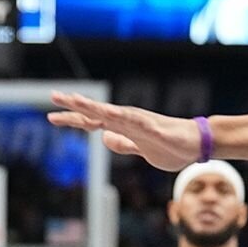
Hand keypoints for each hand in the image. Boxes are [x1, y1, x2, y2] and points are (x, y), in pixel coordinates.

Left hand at [49, 93, 203, 170]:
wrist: (196, 145)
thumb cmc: (170, 146)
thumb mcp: (140, 150)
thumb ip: (123, 144)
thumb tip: (104, 138)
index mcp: (123, 126)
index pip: (92, 121)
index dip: (72, 118)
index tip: (51, 117)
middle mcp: (128, 120)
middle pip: (97, 111)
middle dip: (76, 105)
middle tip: (54, 96)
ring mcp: (141, 122)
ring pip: (113, 113)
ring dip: (95, 107)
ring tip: (76, 100)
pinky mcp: (155, 129)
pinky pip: (138, 123)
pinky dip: (124, 119)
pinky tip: (111, 116)